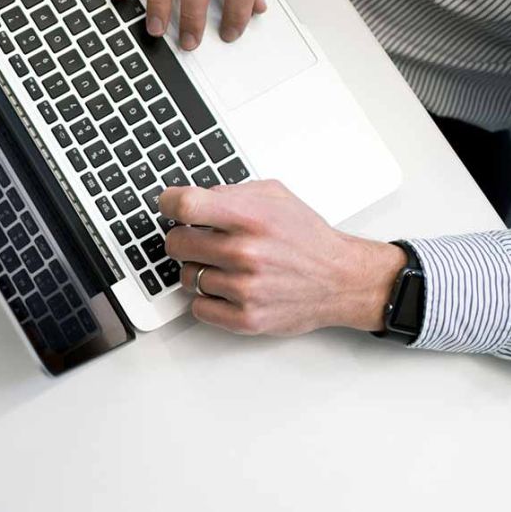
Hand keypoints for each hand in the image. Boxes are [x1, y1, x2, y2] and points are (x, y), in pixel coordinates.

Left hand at [158, 180, 405, 335]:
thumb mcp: (275, 197)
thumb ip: (231, 192)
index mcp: (251, 218)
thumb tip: (192, 197)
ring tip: (226, 266)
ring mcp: (244, 289)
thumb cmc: (307, 238)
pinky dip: (208, 299)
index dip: (169, 203)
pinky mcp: (245, 318)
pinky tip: (227, 288)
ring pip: (186, 277)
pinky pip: (198, 307)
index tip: (169, 206)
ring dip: (200, 270)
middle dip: (184, 239)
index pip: (185, 206)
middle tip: (200, 240)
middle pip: (176, 243)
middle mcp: (246, 253)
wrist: (341, 280)